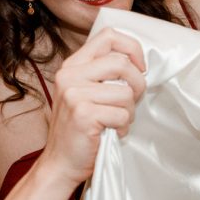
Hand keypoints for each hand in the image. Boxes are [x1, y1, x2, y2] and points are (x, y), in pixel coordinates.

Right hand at [40, 28, 145, 185]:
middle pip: (122, 63)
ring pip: (126, 93)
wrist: (60, 163)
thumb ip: (102, 75)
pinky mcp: (83, 114)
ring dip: (129, 112)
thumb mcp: (84, 93)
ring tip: (116, 122)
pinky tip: (111, 133)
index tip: (140, 67)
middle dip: (138, 84)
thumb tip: (138, 64)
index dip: (132, 48)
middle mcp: (70, 75)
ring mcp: (74, 94)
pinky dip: (123, 128)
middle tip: (132, 101)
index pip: (108, 36)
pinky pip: (122, 115)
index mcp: (72, 65)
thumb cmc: (79, 130)